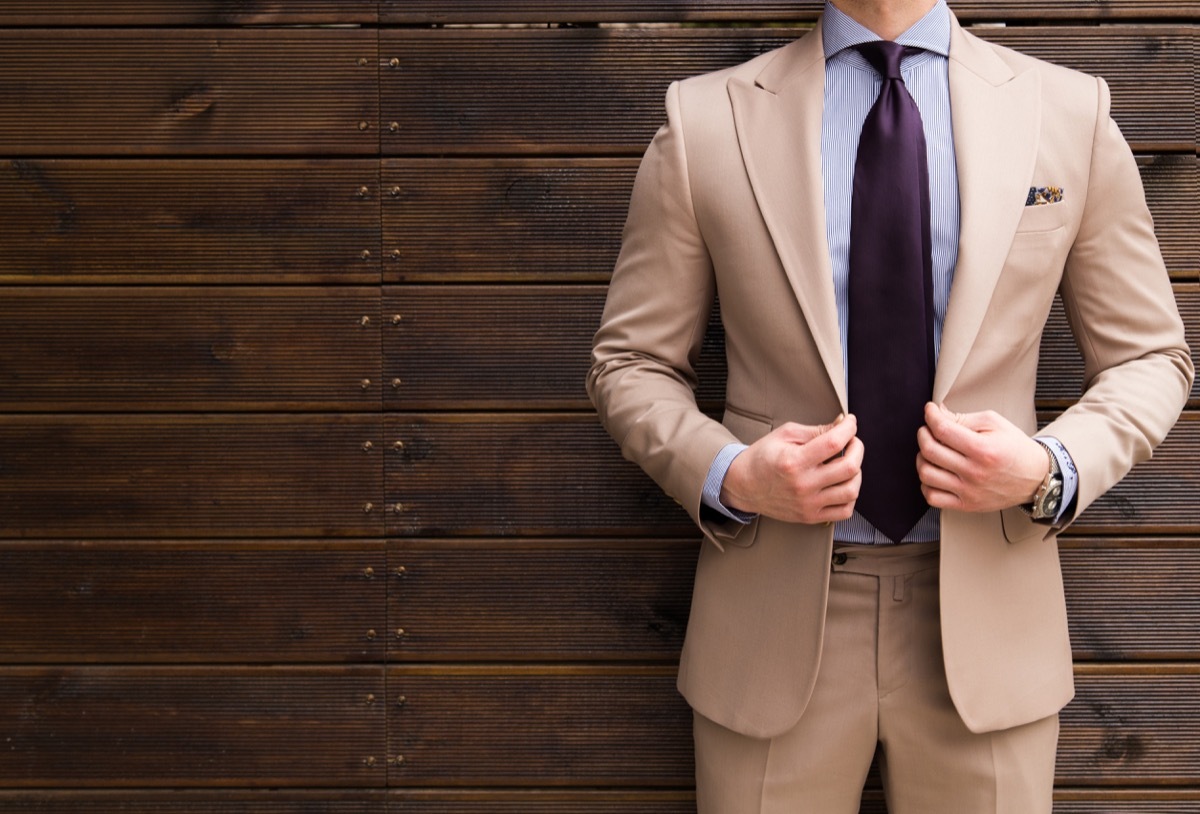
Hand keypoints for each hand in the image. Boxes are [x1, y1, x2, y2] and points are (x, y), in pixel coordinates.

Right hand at [720, 414, 861, 523]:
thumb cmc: (762, 458)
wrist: (743, 486)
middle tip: (851, 441)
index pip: (834, 442)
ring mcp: (808, 504)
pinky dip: (851, 496)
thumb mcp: (785, 435)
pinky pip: (844, 511)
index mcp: (794, 461)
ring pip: (851, 491)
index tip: (850, 422)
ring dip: (857, 473)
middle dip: (857, 448)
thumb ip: (816, 430)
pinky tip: (842, 484)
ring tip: (848, 463)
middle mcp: (803, 485)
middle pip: (849, 467)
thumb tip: (842, 424)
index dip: (849, 428)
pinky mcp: (810, 517)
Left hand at [916, 402, 1047, 512]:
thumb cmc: (1016, 449)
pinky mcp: (967, 505)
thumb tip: (938, 414)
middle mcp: (975, 472)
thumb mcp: (995, 423)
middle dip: (923, 434)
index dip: (931, 416)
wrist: (1036, 477)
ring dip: (922, 458)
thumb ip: (964, 418)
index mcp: (983, 449)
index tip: (930, 410)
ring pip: (926, 474)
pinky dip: (926, 484)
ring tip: (930, 451)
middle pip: (930, 450)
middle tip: (928, 429)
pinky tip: (934, 472)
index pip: (943, 430)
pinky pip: (933, 497)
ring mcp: (969, 491)